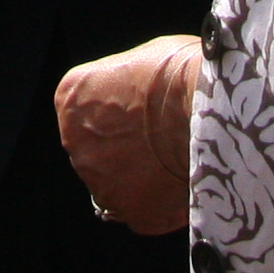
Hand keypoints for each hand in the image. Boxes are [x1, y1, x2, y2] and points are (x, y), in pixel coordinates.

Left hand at [55, 34, 196, 237]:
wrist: (203, 109)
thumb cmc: (177, 74)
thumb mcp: (138, 59)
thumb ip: (124, 84)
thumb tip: (138, 93)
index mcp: (71, 100)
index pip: (85, 112)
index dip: (119, 113)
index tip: (142, 112)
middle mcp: (76, 145)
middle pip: (99, 152)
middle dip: (125, 149)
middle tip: (162, 139)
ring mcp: (102, 184)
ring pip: (118, 186)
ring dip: (140, 178)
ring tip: (176, 160)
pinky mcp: (133, 214)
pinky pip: (145, 212)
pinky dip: (162, 204)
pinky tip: (183, 182)